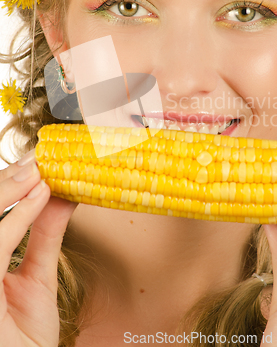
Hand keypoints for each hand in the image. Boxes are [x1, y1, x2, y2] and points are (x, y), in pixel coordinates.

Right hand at [0, 150, 76, 346]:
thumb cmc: (26, 335)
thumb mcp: (37, 275)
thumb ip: (43, 235)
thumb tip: (58, 193)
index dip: (5, 186)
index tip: (33, 162)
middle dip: (4, 183)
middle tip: (35, 160)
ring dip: (9, 192)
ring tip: (37, 172)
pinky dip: (17, 218)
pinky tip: (38, 198)